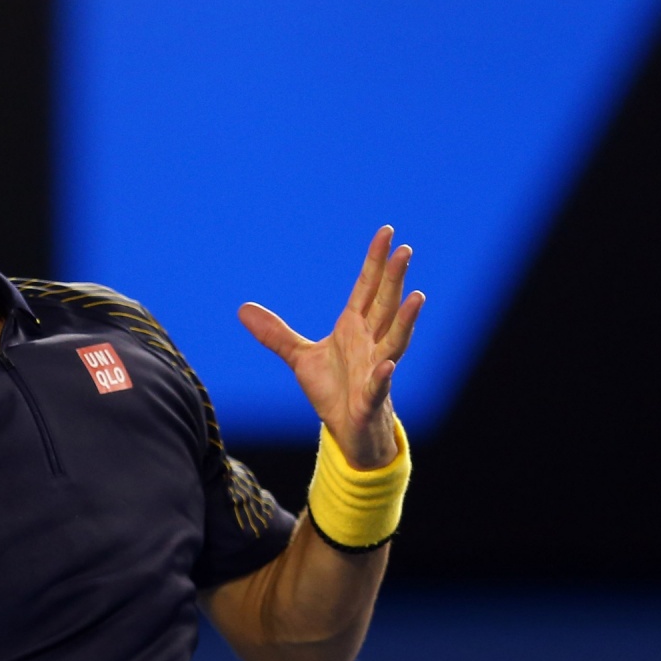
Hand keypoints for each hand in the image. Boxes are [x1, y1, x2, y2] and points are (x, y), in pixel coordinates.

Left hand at [237, 226, 423, 468]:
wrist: (346, 428)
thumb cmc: (333, 389)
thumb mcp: (300, 357)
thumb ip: (276, 334)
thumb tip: (242, 309)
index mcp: (354, 327)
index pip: (366, 287)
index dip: (375, 260)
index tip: (386, 231)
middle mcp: (370, 342)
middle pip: (385, 305)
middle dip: (394, 279)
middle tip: (405, 250)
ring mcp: (375, 368)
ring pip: (394, 340)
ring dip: (405, 320)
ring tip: (418, 297)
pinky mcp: (371, 397)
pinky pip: (379, 384)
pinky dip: (382, 375)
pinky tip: (388, 365)